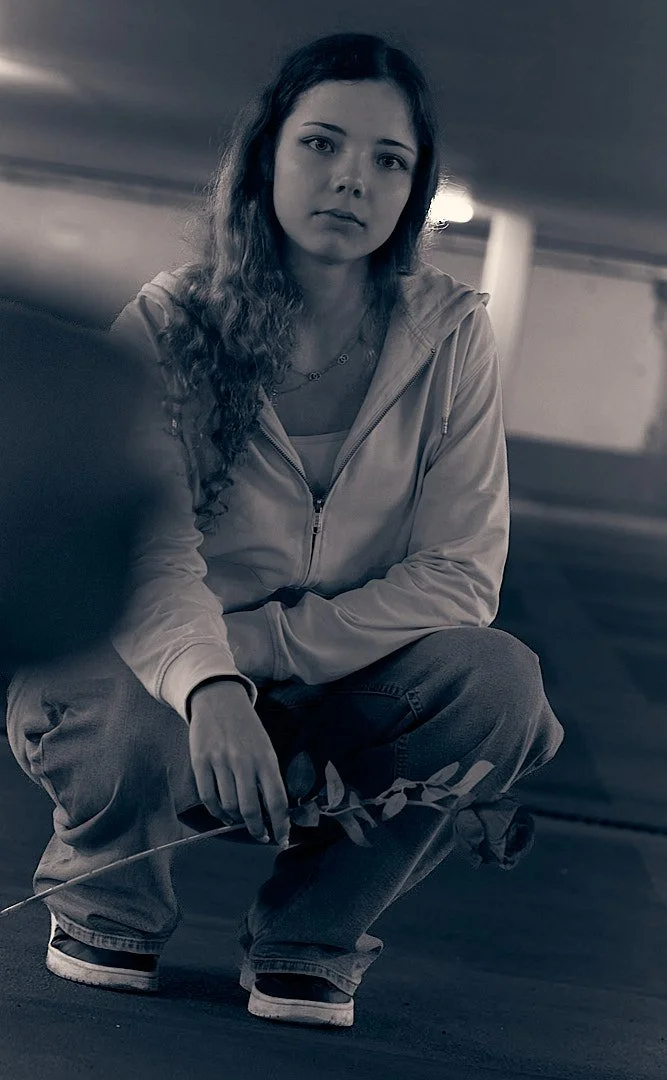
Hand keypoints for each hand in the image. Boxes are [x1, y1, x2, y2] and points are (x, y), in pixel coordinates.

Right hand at [188, 680, 290, 846]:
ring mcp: (220, 762)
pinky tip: (223, 814)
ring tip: (240, 821)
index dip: (281, 825)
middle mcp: (244, 761)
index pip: (277, 800)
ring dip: (236, 820)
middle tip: (260, 835)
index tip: (282, 839)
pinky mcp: (200, 762)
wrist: (219, 699)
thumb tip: (273, 811)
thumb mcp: (266, 747)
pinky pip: (208, 797)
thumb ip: (268, 776)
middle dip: (256, 829)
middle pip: (250, 809)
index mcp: (266, 758)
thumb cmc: (247, 728)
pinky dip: (216, 812)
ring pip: (228, 806)